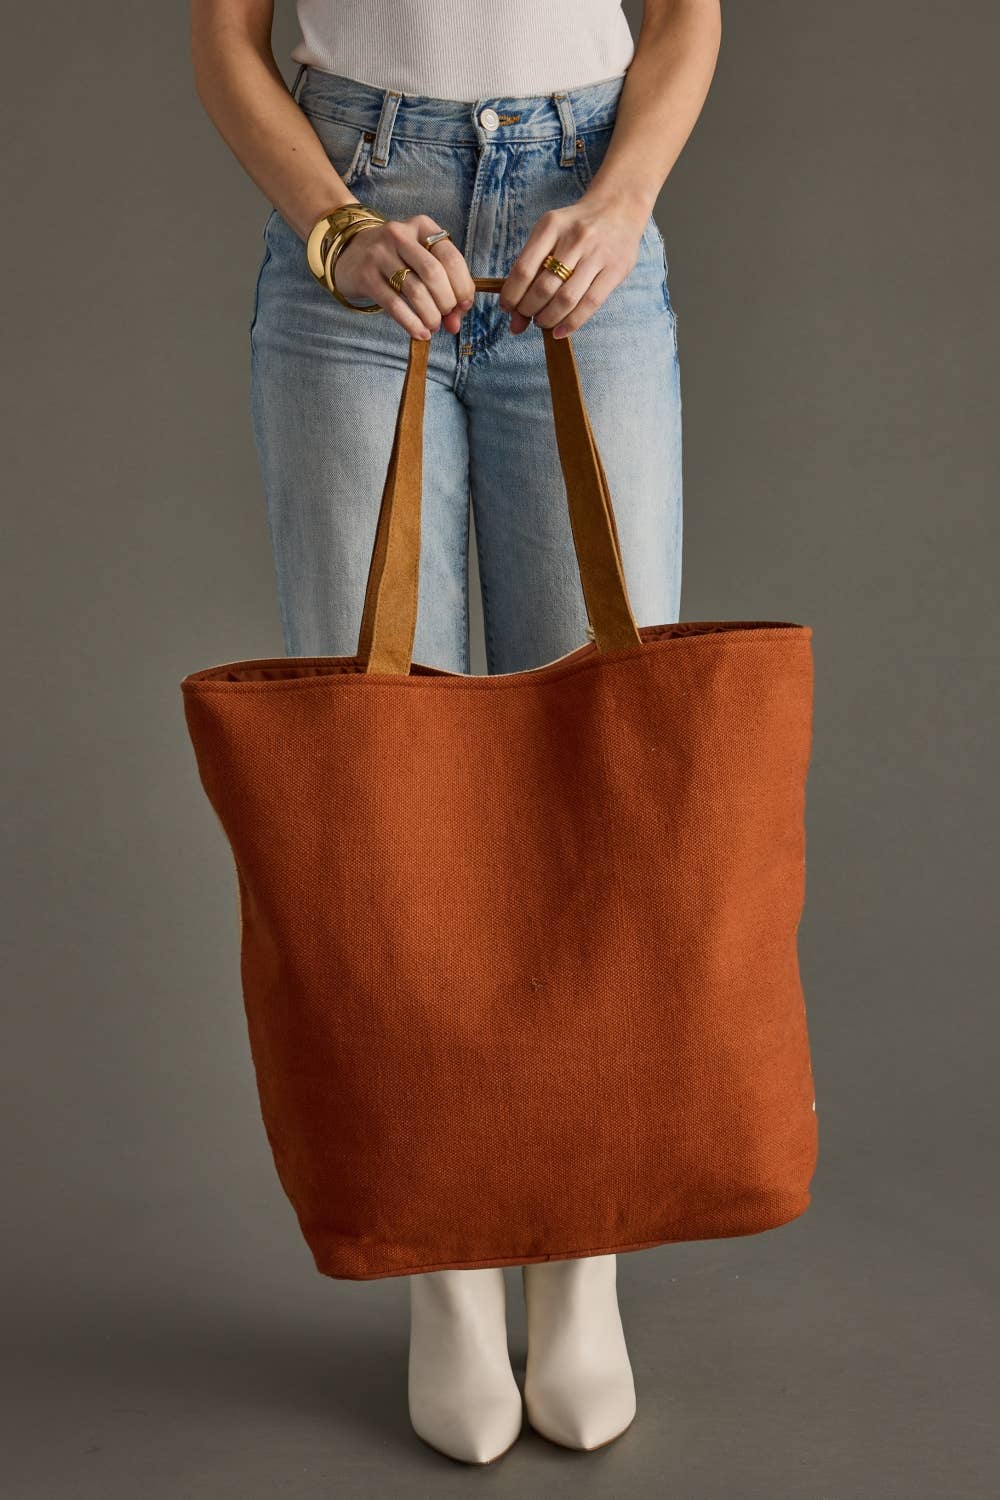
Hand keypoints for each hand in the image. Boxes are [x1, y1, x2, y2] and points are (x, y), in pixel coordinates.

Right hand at [334, 215, 476, 338]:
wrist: (349, 253)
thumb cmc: (395, 259)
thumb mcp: (420, 261)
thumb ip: (443, 287)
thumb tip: (455, 323)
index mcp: (422, 226)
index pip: (451, 258)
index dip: (463, 287)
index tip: (463, 306)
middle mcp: (400, 235)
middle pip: (434, 274)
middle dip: (446, 302)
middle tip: (446, 316)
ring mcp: (380, 254)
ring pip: (415, 291)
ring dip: (430, 316)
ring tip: (433, 326)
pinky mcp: (366, 276)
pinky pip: (395, 305)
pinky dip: (412, 324)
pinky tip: (420, 333)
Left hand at [499, 193, 649, 337]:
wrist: (618, 208)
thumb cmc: (576, 229)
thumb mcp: (550, 235)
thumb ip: (530, 271)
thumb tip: (514, 319)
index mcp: (551, 226)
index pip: (523, 270)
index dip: (511, 296)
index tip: (507, 308)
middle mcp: (575, 238)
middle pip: (543, 288)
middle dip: (529, 310)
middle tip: (527, 316)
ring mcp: (597, 254)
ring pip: (566, 299)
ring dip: (548, 318)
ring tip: (542, 322)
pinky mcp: (616, 269)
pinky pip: (590, 304)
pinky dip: (571, 323)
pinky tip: (560, 330)